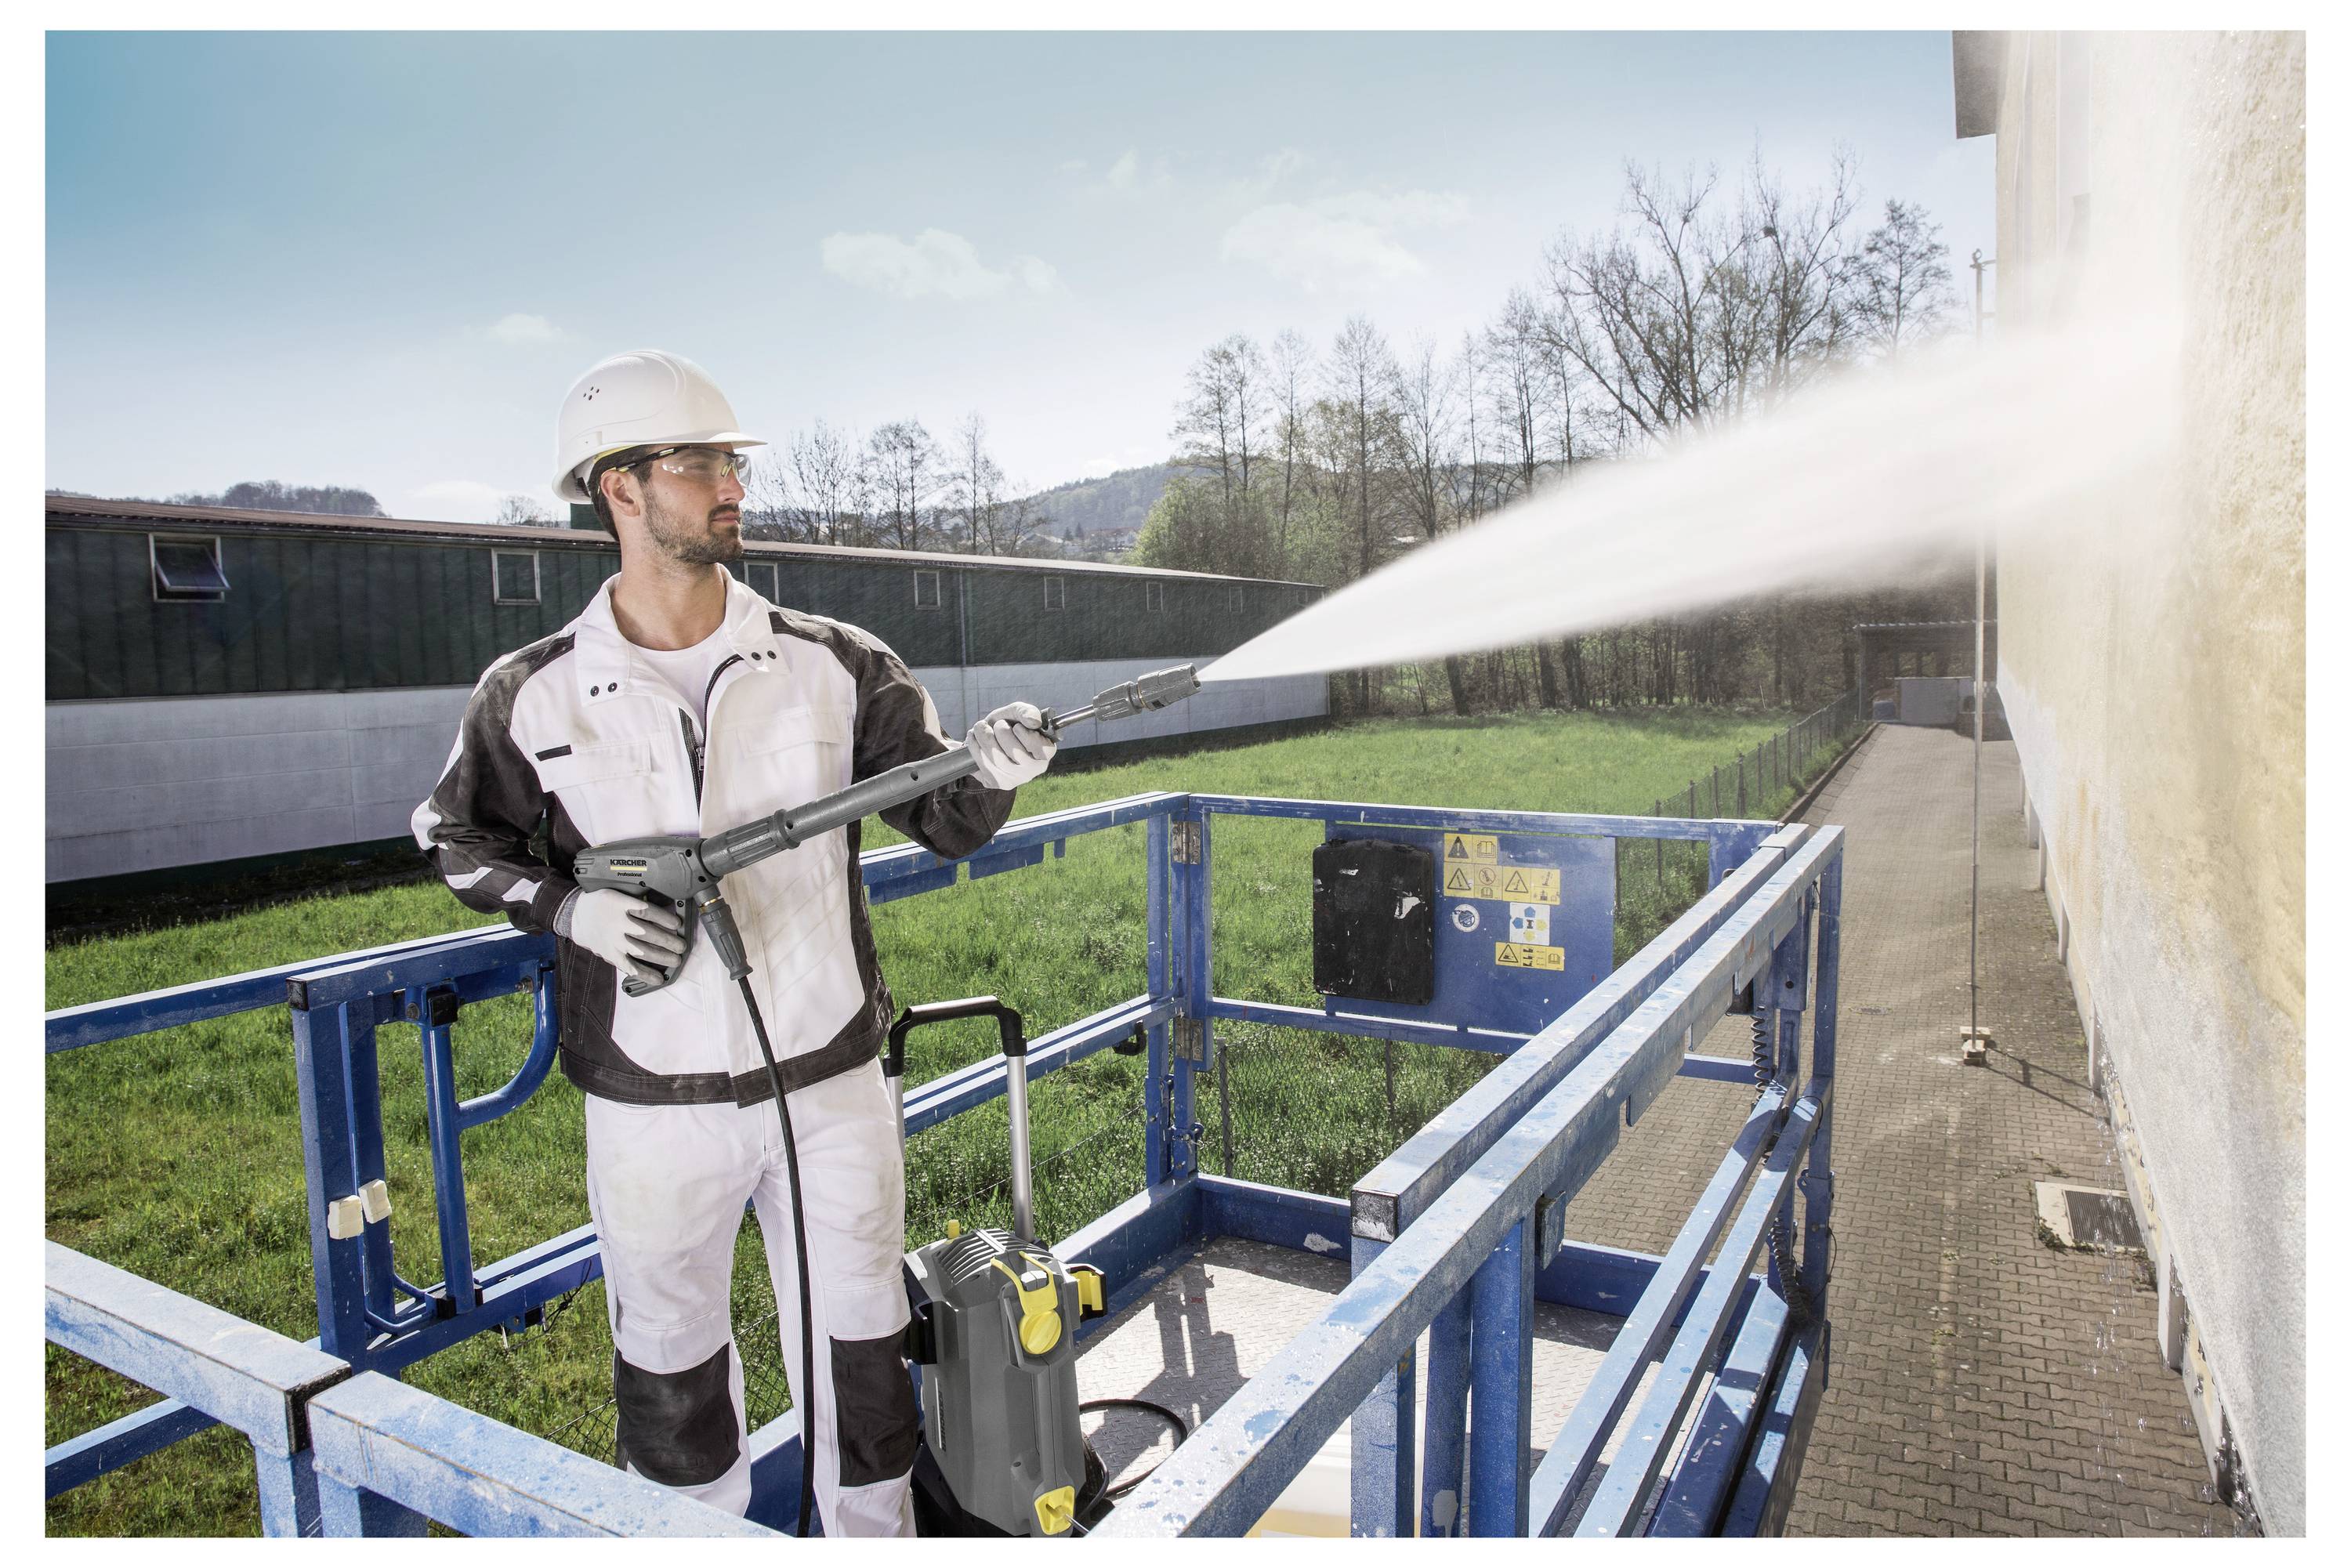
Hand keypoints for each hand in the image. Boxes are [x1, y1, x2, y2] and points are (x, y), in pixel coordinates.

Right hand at [569, 888, 687, 986]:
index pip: (647, 911)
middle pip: (648, 933)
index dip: (664, 918)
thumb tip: (664, 910)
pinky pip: (629, 967)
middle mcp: (617, 924)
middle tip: (682, 946)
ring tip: (676, 960)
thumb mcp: (618, 894)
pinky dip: (645, 974)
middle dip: (669, 941)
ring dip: (662, 957)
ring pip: (642, 951)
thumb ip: (636, 901)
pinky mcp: (610, 955)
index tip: (677, 924)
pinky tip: (658, 978)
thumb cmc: (602, 904)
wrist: (577, 916)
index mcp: (620, 905)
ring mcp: (614, 941)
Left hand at [966, 702, 1055, 789]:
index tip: (1016, 727)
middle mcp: (1033, 769)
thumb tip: (1034, 722)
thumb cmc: (1007, 723)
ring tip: (981, 727)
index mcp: (1045, 752)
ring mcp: (1015, 779)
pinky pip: (984, 765)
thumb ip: (1027, 712)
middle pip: (1015, 752)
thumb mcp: (1017, 712)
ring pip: (997, 759)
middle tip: (998, 724)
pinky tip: (976, 740)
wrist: (986, 735)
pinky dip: (976, 748)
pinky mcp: (996, 782)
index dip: (1027, 736)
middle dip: (1002, 731)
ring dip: (984, 737)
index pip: (1043, 750)